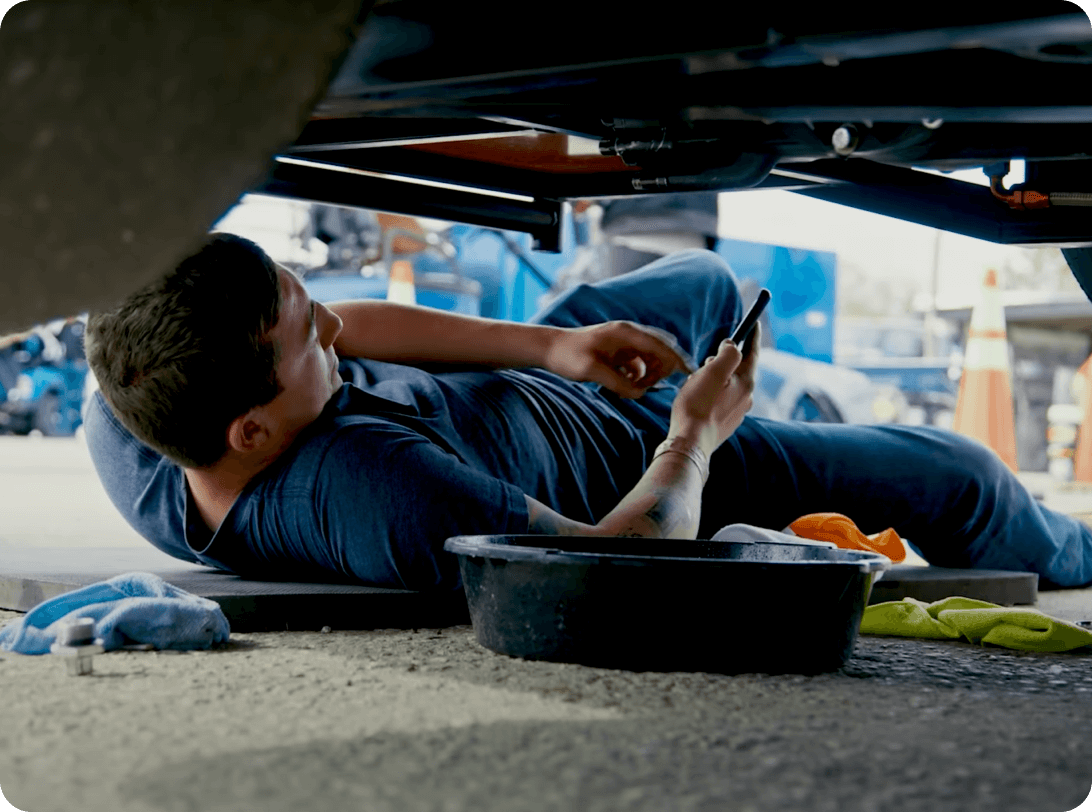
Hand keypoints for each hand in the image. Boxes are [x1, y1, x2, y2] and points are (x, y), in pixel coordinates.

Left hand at [543, 321, 694, 397]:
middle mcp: (628, 334)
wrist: (548, 349)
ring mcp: (624, 342)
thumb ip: (619, 383)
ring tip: (632, 390)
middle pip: (659, 351)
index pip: (661, 345)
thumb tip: (641, 395)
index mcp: (626, 333)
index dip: (676, 360)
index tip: (688, 374)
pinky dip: (637, 376)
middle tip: (643, 389)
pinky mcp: (618, 351)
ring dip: (647, 375)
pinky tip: (624, 386)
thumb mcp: (592, 371)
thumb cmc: (567, 356)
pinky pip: (638, 364)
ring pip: (649, 359)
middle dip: (659, 371)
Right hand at [668, 324, 758, 454]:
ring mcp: (737, 412)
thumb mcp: (713, 371)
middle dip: (724, 360)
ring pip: (728, 384)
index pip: (752, 353)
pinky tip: (697, 400)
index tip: (754, 323)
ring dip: (715, 378)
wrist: (691, 443)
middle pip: (738, 369)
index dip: (753, 336)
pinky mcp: (726, 423)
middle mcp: (746, 397)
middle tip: (707, 360)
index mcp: (746, 382)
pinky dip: (711, 393)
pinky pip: (721, 399)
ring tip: (695, 384)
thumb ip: (728, 354)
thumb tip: (731, 346)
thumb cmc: (698, 405)